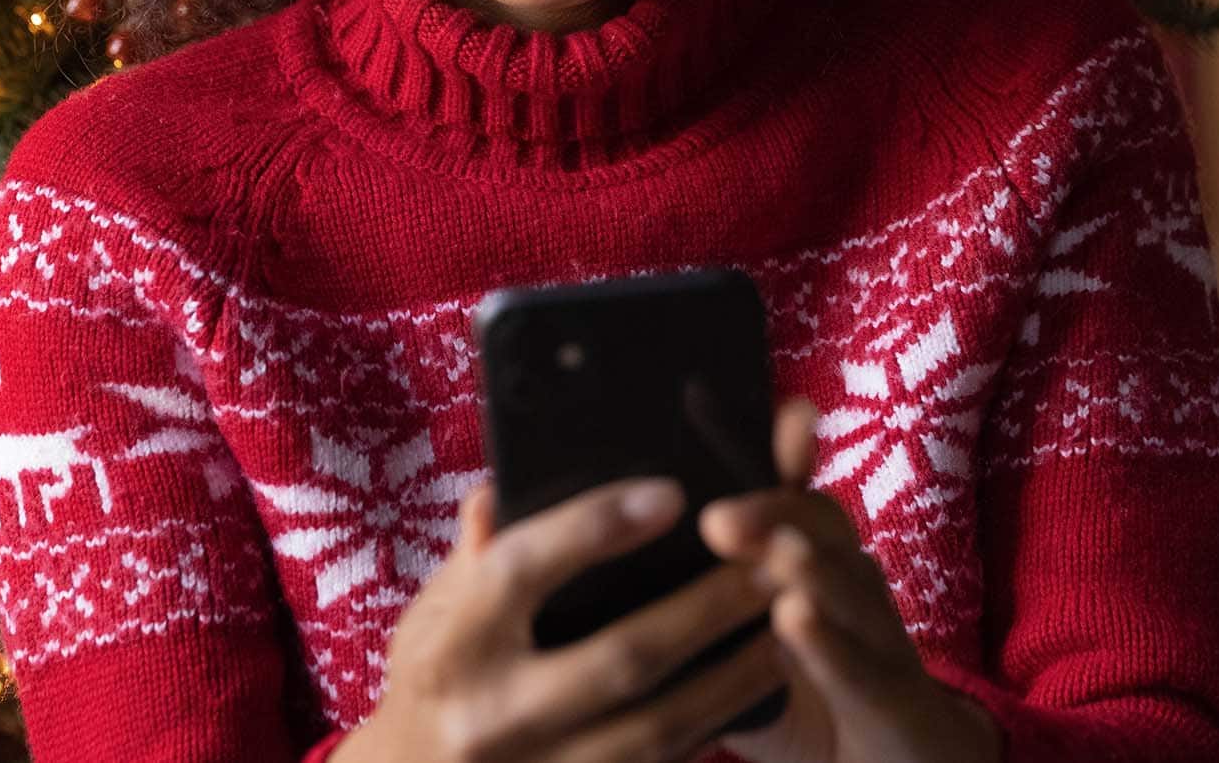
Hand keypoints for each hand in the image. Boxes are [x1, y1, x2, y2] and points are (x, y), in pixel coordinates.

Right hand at [335, 471, 791, 762]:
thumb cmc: (433, 680)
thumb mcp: (432, 613)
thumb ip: (477, 555)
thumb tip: (504, 489)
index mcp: (452, 646)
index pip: (523, 570)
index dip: (595, 529)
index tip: (670, 493)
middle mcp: (492, 717)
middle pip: (620, 658)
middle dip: (706, 608)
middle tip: (771, 561)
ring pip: (659, 729)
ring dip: (733, 676)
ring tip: (786, 624)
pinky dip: (713, 726)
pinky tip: (753, 687)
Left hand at [693, 399, 1004, 762]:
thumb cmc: (807, 703)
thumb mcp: (746, 654)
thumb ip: (698, 614)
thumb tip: (605, 578)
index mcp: (816, 564)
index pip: (796, 497)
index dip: (786, 456)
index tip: (775, 417)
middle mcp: (852, 586)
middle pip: (822, 527)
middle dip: (775, 511)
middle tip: (717, 516)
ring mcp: (882, 638)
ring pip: (847, 587)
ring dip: (806, 565)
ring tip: (769, 551)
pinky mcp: (898, 697)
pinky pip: (862, 666)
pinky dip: (829, 643)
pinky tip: (794, 619)